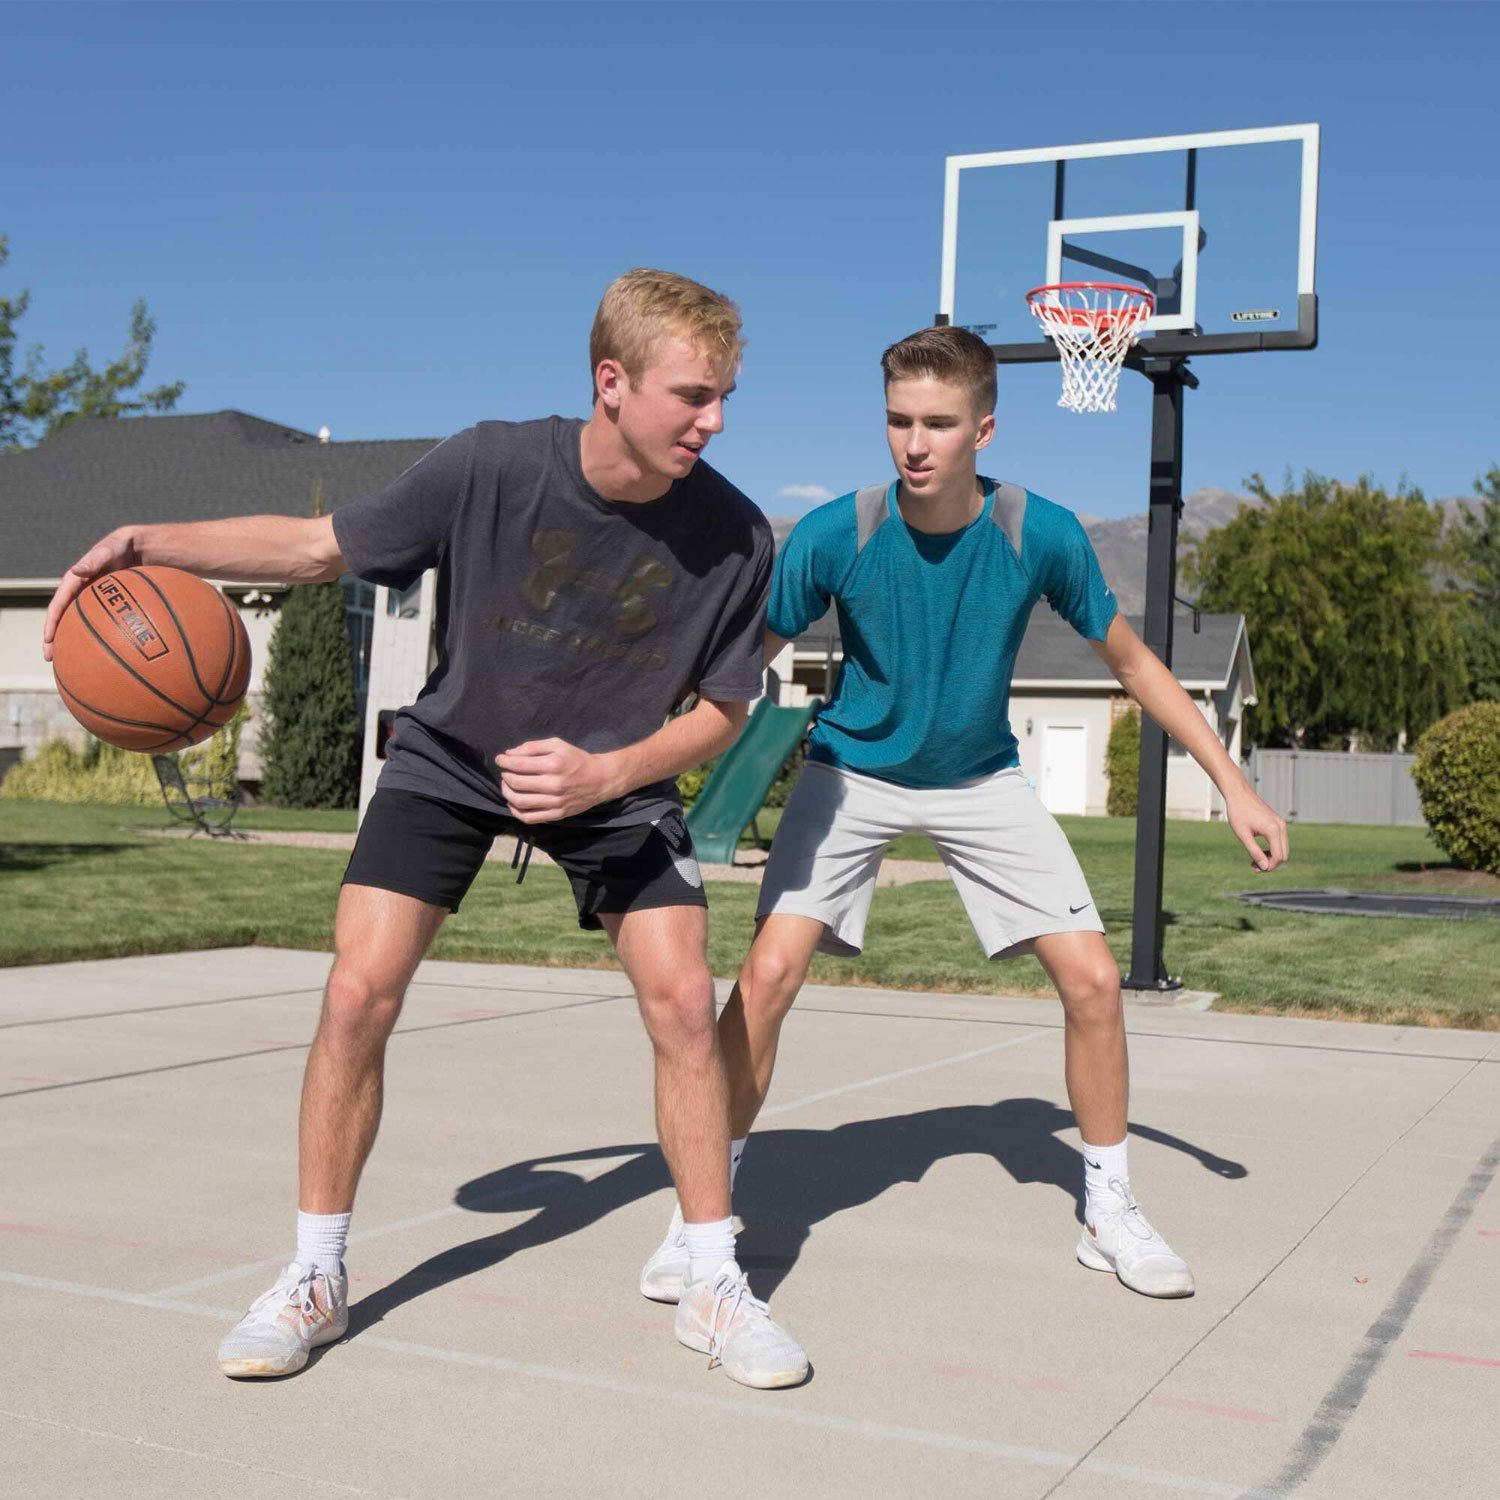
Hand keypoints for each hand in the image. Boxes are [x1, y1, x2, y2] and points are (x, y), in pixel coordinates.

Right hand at [43, 528, 140, 661]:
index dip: (51, 623)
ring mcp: (90, 600)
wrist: (134, 547)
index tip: (47, 639)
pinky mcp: (104, 604)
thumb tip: (78, 570)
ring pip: (77, 624)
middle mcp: (78, 593)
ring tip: (68, 662)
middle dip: (54, 639)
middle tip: (50, 658)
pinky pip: (96, 622)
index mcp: (73, 582)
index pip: (58, 606)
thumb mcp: (106, 551)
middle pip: (62, 620)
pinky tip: (101, 653)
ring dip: (70, 642)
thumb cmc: (118, 547)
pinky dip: (94, 636)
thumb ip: (94, 560)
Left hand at [494, 737, 620, 823]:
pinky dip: (515, 810)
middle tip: (505, 771)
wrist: (600, 780)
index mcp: (553, 764)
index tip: (500, 759)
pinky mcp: (556, 815)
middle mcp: (553, 785)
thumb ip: (533, 747)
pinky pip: (528, 817)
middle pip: (516, 782)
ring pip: (519, 801)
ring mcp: (554, 802)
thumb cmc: (577, 760)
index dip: (504, 761)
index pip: (518, 764)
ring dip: (506, 792)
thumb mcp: (558, 745)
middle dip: (505, 775)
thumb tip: (510, 754)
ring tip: (507, 785)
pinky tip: (514, 802)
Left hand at [1224, 789, 1287, 872]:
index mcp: (1273, 830)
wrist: (1238, 794)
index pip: (1278, 856)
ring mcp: (1281, 823)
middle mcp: (1281, 826)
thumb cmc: (1238, 813)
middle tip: (1254, 866)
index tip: (1255, 868)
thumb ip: (1254, 852)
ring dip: (1272, 857)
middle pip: (1284, 854)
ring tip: (1255, 859)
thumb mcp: (1243, 835)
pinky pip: (1280, 841)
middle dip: (1271, 864)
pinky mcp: (1278, 822)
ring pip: (1283, 849)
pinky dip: (1272, 849)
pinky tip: (1259, 850)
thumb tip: (1265, 867)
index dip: (1269, 867)